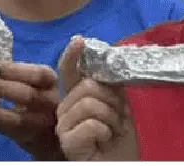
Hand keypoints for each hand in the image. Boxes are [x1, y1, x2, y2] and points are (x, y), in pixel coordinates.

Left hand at [0, 63, 62, 160]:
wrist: (54, 134)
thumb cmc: (38, 99)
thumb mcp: (34, 84)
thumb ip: (13, 76)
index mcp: (50, 83)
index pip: (38, 74)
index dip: (16, 70)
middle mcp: (50, 104)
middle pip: (28, 96)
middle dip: (2, 88)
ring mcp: (42, 125)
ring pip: (18, 120)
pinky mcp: (31, 142)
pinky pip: (7, 132)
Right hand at [56, 39, 139, 161]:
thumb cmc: (119, 141)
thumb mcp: (120, 107)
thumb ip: (112, 85)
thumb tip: (116, 56)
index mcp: (75, 98)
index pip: (70, 71)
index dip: (73, 55)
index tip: (79, 41)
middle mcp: (64, 109)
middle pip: (87, 86)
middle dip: (112, 100)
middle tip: (118, 118)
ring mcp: (63, 126)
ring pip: (90, 103)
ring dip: (112, 118)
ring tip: (113, 131)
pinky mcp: (67, 142)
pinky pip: (91, 124)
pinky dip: (106, 132)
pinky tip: (104, 141)